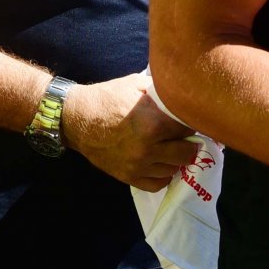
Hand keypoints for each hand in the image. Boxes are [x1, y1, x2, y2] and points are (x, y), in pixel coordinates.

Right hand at [62, 73, 200, 190]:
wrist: (76, 119)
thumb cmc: (106, 98)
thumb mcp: (135, 85)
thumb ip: (161, 92)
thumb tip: (184, 92)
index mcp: (153, 122)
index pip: (189, 126)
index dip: (193, 121)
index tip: (193, 118)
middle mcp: (148, 148)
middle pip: (188, 152)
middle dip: (190, 141)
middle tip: (185, 134)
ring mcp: (138, 165)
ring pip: (175, 169)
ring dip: (177, 158)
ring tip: (172, 146)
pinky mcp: (129, 177)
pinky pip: (158, 183)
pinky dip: (164, 174)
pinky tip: (161, 162)